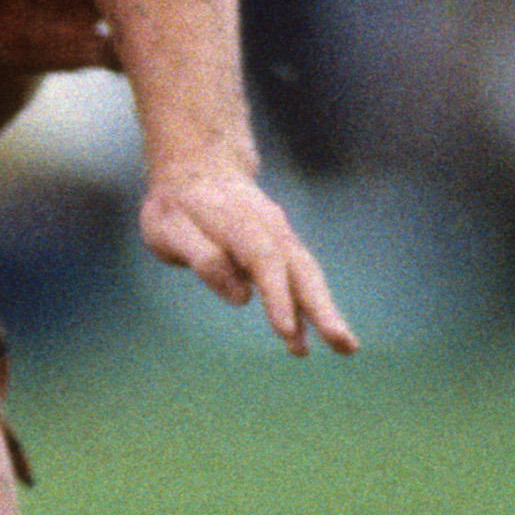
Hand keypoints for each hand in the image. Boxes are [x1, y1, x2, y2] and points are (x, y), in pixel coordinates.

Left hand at [141, 162, 359, 357]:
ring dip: (326, 311)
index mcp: (236, 221)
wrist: (198, 166)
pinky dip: (313, 304)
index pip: (263, 259)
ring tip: (346, 348)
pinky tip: (318, 335)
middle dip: (321, 309)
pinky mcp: (283, 246)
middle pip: (299, 268)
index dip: (277, 295)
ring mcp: (280, 234)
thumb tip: (242, 296)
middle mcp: (268, 226)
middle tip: (344, 345)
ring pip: (308, 273)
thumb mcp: (169, 229)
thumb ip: (202, 257)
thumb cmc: (176, 207)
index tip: (287, 330)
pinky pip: (302, 276)